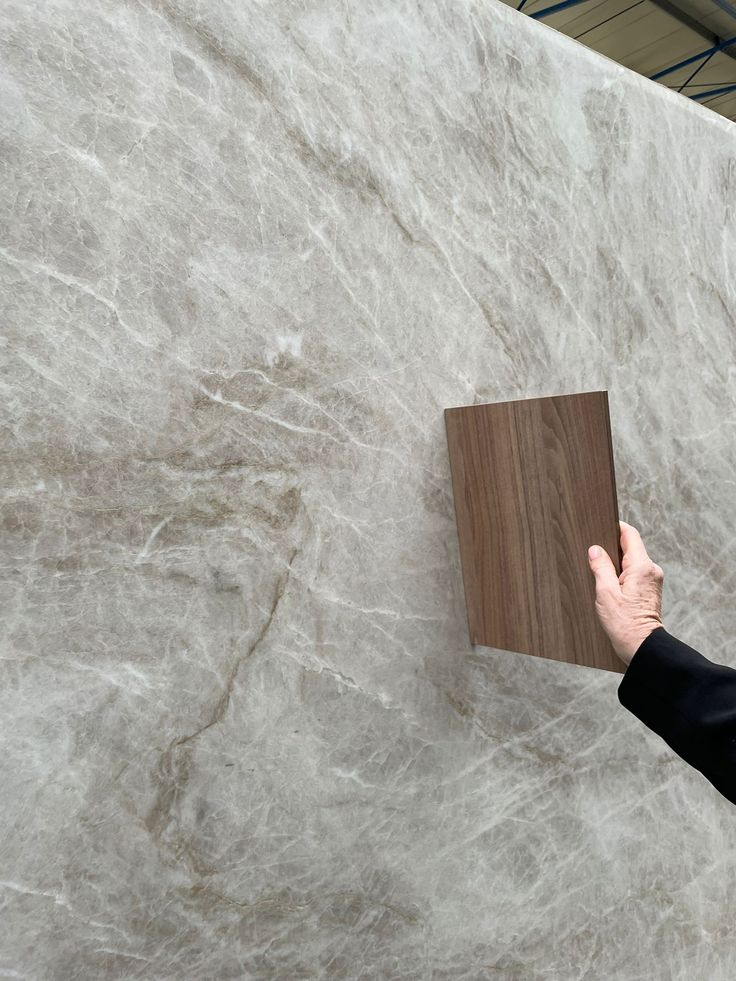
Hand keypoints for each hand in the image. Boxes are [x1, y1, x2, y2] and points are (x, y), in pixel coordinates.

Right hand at [587, 520, 664, 666]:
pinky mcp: (650, 590)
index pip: (630, 534)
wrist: (642, 648)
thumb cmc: (624, 624)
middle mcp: (651, 570)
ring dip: (616, 564)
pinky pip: (635, 573)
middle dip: (612, 548)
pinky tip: (609, 585)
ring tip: (599, 573)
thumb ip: (600, 567)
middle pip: (630, 547)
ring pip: (632, 561)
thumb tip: (595, 550)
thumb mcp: (606, 593)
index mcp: (642, 566)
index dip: (615, 527)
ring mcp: (653, 580)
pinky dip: (622, 575)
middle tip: (594, 553)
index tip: (600, 526)